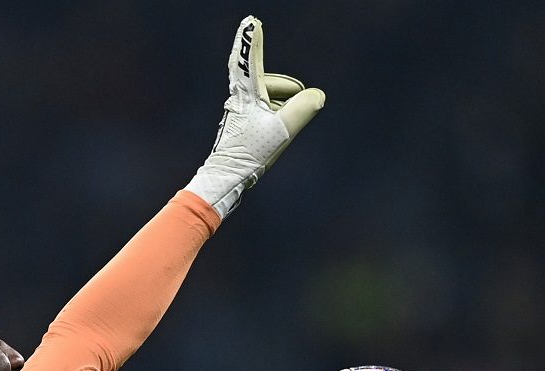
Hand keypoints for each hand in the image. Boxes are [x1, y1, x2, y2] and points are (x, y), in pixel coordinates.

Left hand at [184, 15, 325, 218]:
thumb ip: (303, 108)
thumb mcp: (282, 130)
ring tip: (278, 131)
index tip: (251, 22)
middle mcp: (240, 97)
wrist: (228, 176)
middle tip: (285, 115)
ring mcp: (241, 109)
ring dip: (281, 108)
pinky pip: (266, 109)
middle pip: (270, 81)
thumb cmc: (250, 152)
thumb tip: (317, 95)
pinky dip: (275, 116)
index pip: (250, 60)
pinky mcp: (243, 121)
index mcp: (247, 94)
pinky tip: (272, 133)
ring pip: (270, 97)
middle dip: (286, 92)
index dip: (252, 41)